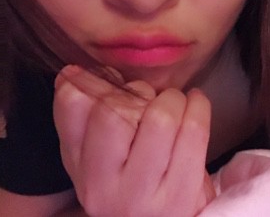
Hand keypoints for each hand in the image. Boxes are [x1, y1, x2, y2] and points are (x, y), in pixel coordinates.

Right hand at [53, 65, 213, 216]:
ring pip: (160, 117)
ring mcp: (143, 195)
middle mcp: (103, 187)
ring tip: (174, 103)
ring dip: (172, 99)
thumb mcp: (97, 156)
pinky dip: (198, 105)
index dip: (92, 81)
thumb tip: (72, 73)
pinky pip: (194, 130)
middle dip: (138, 91)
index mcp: (80, 168)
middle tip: (149, 98)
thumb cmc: (131, 182)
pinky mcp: (183, 195)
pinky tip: (195, 103)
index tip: (110, 79)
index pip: (73, 107)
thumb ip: (84, 116)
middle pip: (115, 111)